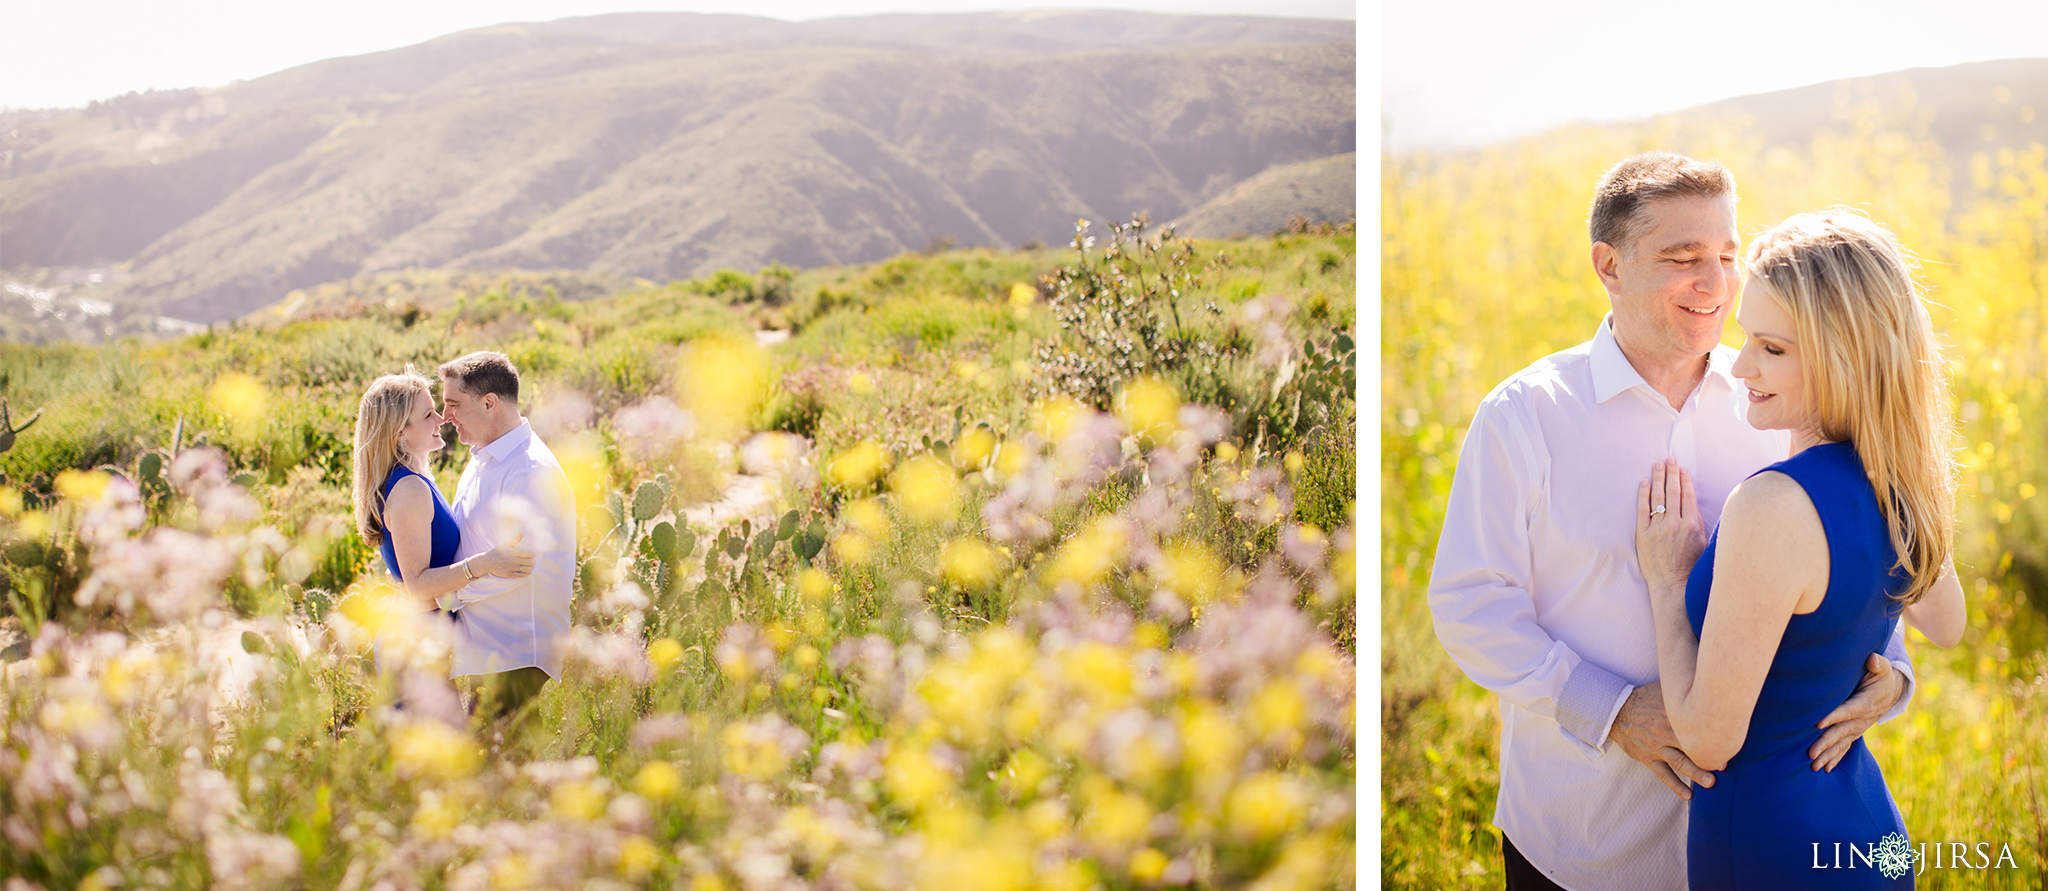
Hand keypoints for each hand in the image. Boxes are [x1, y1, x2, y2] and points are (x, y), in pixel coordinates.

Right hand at [472, 532, 534, 579]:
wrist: (487, 563)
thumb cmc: (497, 552)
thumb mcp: (505, 544)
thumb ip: (515, 540)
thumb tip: (521, 533)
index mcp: (513, 552)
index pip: (528, 554)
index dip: (532, 554)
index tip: (532, 554)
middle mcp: (513, 560)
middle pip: (528, 562)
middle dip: (532, 562)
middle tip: (533, 561)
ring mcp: (511, 568)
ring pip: (526, 569)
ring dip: (530, 568)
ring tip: (531, 567)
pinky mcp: (509, 574)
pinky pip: (521, 575)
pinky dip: (526, 574)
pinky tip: (528, 573)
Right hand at [1609, 682, 1714, 798]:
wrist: (1616, 711)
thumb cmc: (1644, 699)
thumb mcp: (1662, 689)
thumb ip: (1682, 686)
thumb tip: (1704, 676)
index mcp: (1672, 714)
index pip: (1695, 723)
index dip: (1711, 733)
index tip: (1729, 741)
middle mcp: (1665, 731)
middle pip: (1690, 745)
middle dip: (1708, 756)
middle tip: (1724, 765)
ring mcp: (1656, 746)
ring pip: (1679, 762)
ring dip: (1696, 773)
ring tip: (1711, 783)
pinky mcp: (1648, 758)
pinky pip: (1663, 775)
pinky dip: (1676, 786)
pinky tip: (1688, 796)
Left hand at [1636, 459, 1706, 594]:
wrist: (1672, 584)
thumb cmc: (1690, 565)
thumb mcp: (1703, 543)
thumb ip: (1697, 522)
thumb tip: (1691, 504)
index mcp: (1691, 525)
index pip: (1688, 495)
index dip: (1685, 480)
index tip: (1682, 468)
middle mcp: (1674, 523)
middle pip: (1673, 492)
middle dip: (1671, 473)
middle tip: (1669, 459)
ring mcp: (1657, 528)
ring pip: (1658, 498)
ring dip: (1657, 479)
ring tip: (1657, 465)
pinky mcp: (1643, 534)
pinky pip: (1642, 510)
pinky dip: (1643, 495)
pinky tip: (1643, 483)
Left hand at [1809, 653, 1901, 770]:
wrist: (1892, 691)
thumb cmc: (1882, 676)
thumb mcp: (1882, 668)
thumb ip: (1877, 664)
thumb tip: (1873, 659)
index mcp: (1865, 703)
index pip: (1847, 710)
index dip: (1834, 716)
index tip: (1818, 723)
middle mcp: (1862, 719)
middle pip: (1841, 732)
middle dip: (1825, 743)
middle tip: (1811, 754)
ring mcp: (1859, 728)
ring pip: (1841, 743)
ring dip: (1828, 755)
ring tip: (1813, 766)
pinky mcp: (1856, 731)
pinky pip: (1846, 747)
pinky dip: (1836, 758)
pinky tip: (1825, 769)